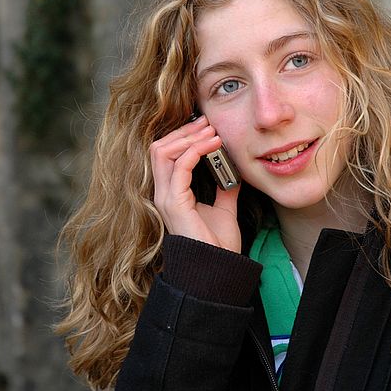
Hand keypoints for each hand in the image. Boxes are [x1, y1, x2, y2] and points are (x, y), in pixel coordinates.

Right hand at [150, 115, 241, 252]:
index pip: (165, 155)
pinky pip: (180, 166)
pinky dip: (196, 150)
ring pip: (162, 152)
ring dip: (188, 137)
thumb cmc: (218, 244)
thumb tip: (231, 173)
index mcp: (171, 194)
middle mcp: (163, 194)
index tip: (204, 127)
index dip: (182, 137)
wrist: (219, 267)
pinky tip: (213, 145)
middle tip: (207, 123)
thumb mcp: (223, 209)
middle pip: (159, 148)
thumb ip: (223, 190)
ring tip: (210, 131)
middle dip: (183, 132)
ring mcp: (166, 198)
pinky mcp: (175, 203)